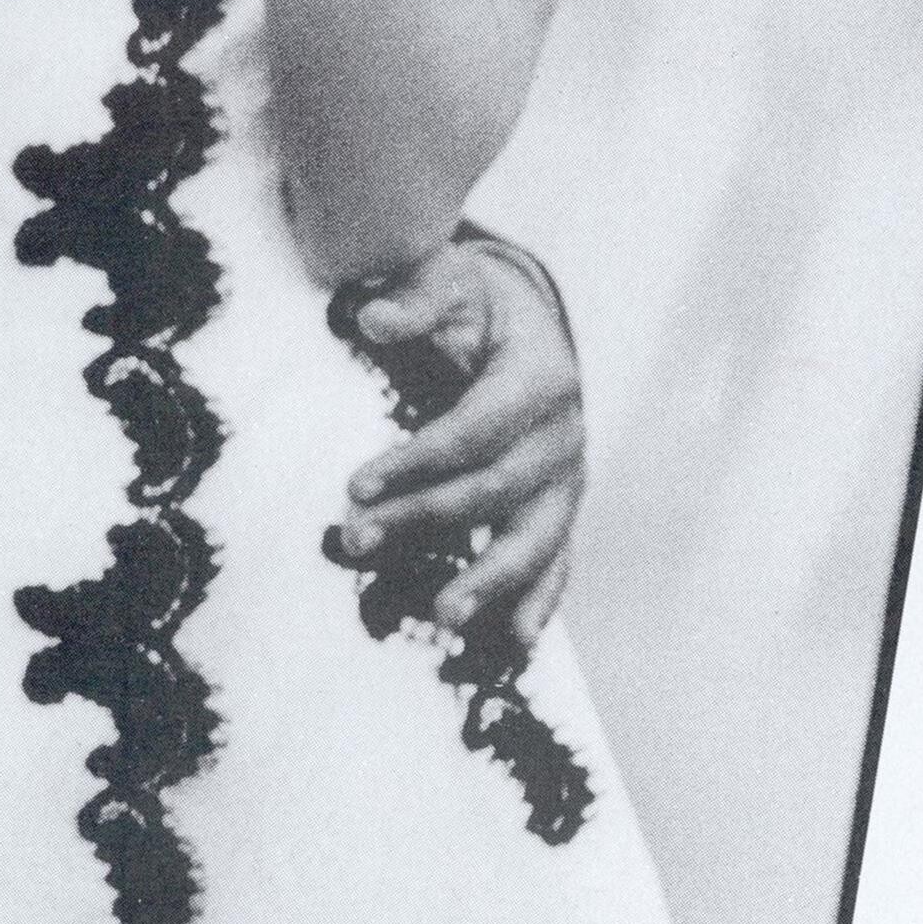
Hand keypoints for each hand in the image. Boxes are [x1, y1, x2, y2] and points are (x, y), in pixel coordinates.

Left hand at [339, 234, 582, 646]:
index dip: (416, 460)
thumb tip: (369, 317)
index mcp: (541, 378)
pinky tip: (517, 642)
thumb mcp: (445, 280)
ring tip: (442, 614)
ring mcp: (567, 479)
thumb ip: (412, 297)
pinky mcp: (561, 507)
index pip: (475, 430)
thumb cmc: (475, 302)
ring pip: (533, 538)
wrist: (525, 319)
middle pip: (494, 490)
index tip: (355, 484)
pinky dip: (540, 601)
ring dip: (488, 580)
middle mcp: (563, 436)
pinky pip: (557, 560)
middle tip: (356, 540)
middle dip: (423, 518)